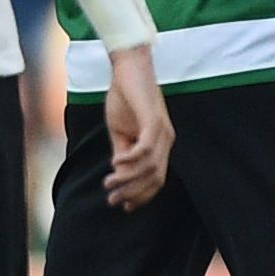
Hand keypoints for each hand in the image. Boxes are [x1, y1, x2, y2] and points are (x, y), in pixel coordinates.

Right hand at [101, 45, 172, 210]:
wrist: (128, 68)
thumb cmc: (125, 98)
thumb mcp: (120, 132)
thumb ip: (122, 153)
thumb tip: (120, 176)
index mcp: (160, 144)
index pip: (156, 179)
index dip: (141, 196)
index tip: (123, 206)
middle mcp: (166, 140)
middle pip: (155, 178)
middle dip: (133, 193)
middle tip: (112, 200)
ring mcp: (162, 131)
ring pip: (149, 167)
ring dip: (128, 179)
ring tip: (109, 182)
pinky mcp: (154, 120)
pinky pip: (146, 148)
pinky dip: (131, 160)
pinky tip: (115, 161)